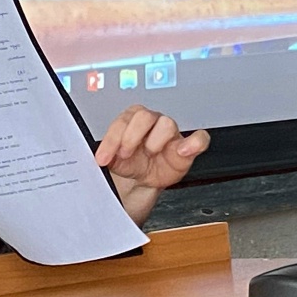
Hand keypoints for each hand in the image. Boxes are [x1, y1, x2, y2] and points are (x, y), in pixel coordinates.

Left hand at [95, 105, 209, 223]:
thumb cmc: (129, 163)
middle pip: (144, 115)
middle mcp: (151, 122)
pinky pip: (199, 139)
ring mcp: (170, 133)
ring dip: (154, 141)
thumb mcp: (113, 159)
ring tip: (149, 154)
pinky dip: (194, 143)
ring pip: (167, 123)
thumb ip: (105, 153)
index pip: (122, 121)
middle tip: (125, 154)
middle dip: (131, 136)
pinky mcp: (187, 147)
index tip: (103, 159)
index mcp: (131, 119)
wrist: (143, 180)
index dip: (111, 140)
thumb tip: (96, 155)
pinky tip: (182, 151)